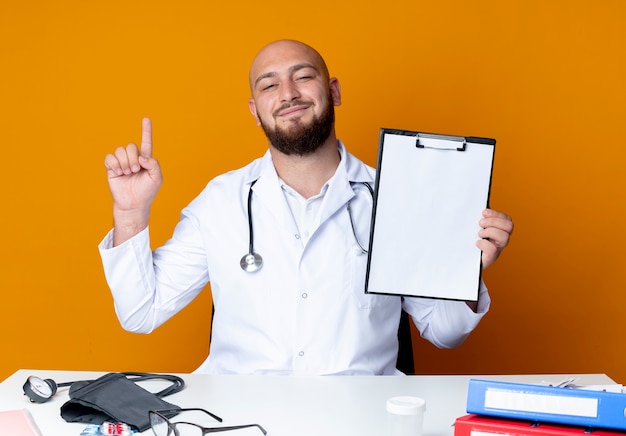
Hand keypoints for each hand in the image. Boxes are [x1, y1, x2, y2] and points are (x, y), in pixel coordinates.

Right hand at [103, 118, 161, 243]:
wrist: (134, 204)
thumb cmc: (147, 192)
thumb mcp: (156, 178)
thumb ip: (153, 163)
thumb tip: (141, 156)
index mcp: (146, 159)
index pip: (146, 142)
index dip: (146, 131)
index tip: (146, 119)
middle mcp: (133, 159)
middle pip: (130, 146)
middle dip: (133, 158)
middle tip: (135, 170)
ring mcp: (122, 162)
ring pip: (120, 150)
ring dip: (125, 162)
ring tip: (127, 173)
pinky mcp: (111, 168)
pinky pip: (109, 158)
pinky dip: (114, 164)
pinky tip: (118, 172)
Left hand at [477, 208, 513, 268]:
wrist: (465, 260)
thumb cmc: (471, 242)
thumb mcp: (476, 227)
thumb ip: (481, 219)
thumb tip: (480, 209)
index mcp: (500, 230)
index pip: (507, 218)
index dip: (496, 214)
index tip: (484, 212)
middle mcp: (502, 239)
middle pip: (509, 226)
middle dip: (494, 221)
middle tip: (480, 223)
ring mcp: (498, 248)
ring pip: (504, 237)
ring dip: (490, 232)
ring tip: (479, 234)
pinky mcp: (491, 257)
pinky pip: (492, 248)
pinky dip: (483, 244)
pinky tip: (477, 243)